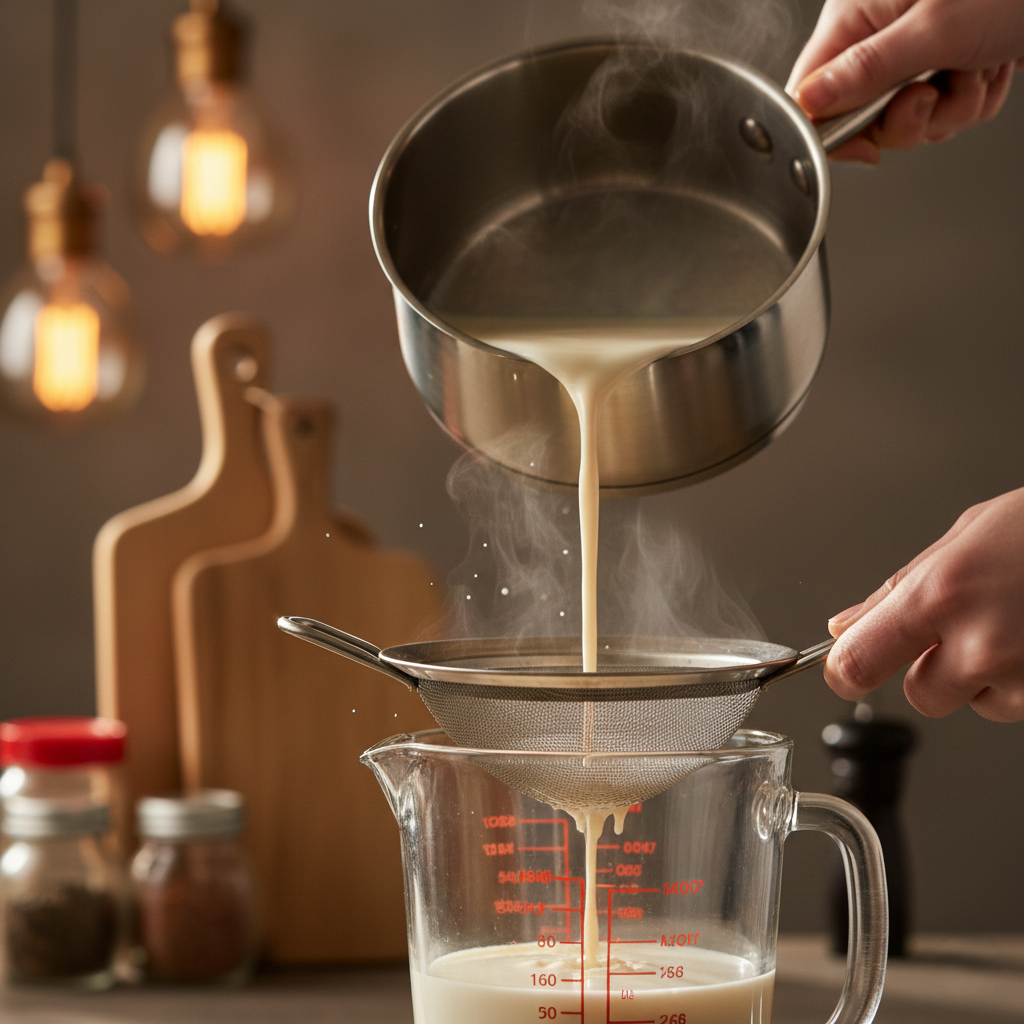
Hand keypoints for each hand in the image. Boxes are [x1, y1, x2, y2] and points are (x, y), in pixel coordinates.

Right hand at [787, 0, 1023, 162]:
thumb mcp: (935, 28)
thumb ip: (867, 71)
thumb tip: (810, 101)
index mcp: (856, 13)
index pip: (811, 91)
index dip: (831, 129)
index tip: (865, 145)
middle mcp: (878, 32)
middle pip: (861, 115)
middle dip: (908, 119)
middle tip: (933, 93)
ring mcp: (913, 50)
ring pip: (909, 118)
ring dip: (952, 107)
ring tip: (976, 65)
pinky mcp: (944, 63)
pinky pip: (944, 110)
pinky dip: (972, 98)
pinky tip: (988, 64)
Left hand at [825, 489, 1023, 721]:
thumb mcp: (963, 539)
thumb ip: (897, 590)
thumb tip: (845, 627)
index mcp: (940, 595)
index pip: (857, 663)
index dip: (845, 671)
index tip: (846, 669)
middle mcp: (979, 643)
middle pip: (919, 695)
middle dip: (932, 669)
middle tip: (965, 626)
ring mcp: (1023, 675)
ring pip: (974, 702)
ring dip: (983, 676)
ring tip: (1014, 623)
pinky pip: (1015, 704)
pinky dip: (1021, 681)